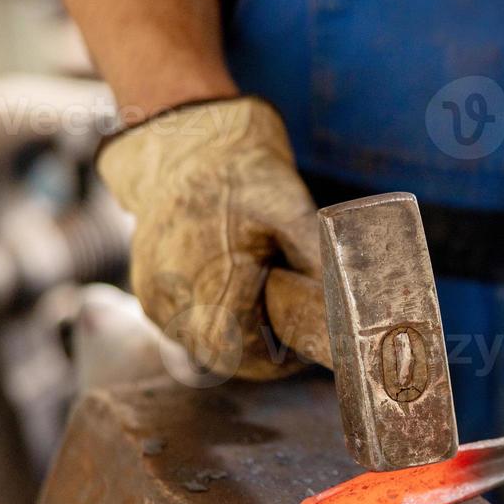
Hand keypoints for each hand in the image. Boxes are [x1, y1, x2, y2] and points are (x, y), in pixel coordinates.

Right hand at [97, 97, 331, 379]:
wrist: (187, 144)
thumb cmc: (242, 177)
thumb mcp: (292, 213)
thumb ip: (319, 264)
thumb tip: (353, 307)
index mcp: (204, 283)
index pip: (238, 355)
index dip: (274, 359)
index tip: (300, 343)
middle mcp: (169, 300)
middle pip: (222, 356)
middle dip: (259, 348)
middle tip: (287, 319)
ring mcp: (155, 299)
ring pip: (203, 344)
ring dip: (236, 334)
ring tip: (259, 295)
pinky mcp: (149, 294)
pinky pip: (187, 326)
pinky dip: (214, 317)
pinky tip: (233, 286)